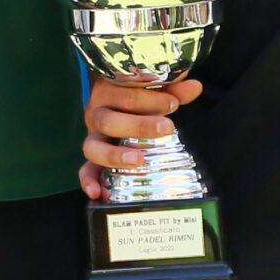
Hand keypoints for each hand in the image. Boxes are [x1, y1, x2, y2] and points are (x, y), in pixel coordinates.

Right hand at [78, 78, 203, 200]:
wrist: (121, 109)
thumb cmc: (140, 99)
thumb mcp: (155, 91)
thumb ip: (173, 89)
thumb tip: (195, 87)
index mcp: (108, 92)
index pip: (124, 94)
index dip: (149, 99)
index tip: (173, 104)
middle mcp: (96, 113)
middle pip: (109, 120)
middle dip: (138, 126)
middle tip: (167, 128)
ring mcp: (93, 137)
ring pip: (93, 147)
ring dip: (114, 155)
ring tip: (138, 160)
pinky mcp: (93, 159)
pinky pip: (85, 170)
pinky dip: (88, 181)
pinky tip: (98, 192)